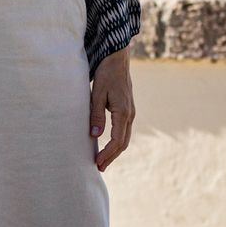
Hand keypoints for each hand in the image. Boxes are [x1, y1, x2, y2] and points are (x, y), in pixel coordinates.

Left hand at [90, 47, 134, 171]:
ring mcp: (130, 112)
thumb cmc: (106, 74)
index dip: (108, 154)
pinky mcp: (127, 109)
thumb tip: (95, 136)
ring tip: (102, 160)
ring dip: (115, 150)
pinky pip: (124, 130)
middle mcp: (130, 114)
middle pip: (123, 143)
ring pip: (125, 137)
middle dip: (112, 156)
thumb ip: (96, 115)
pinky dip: (117, 141)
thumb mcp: (97, 94)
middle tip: (99, 167)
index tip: (98, 163)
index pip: (117, 141)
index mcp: (123, 112)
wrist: (117, 59)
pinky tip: (108, 145)